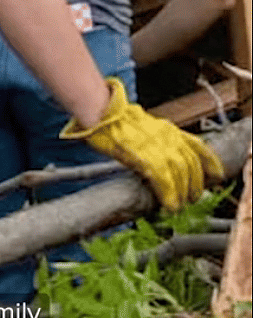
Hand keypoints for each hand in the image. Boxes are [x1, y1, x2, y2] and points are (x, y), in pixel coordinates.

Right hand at [60, 77, 223, 210]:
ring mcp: (158, 146)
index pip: (198, 146)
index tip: (216, 175)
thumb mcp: (143, 124)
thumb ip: (155, 138)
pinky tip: (169, 205)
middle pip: (192, 164)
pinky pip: (165, 180)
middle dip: (195, 184)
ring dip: (183, 193)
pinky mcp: (146, 157)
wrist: (102, 112)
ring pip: (182, 174)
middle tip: (193, 198)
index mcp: (168, 128)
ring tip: (179, 205)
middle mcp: (168, 136)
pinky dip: (169, 195)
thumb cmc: (114, 119)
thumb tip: (156, 153)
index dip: (210, 163)